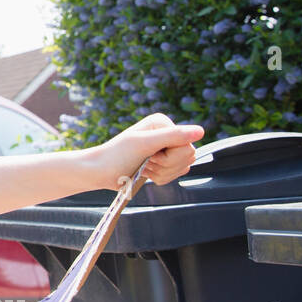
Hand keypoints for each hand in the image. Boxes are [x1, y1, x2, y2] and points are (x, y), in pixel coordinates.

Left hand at [89, 113, 205, 191]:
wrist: (101, 172)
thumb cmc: (117, 156)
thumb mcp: (144, 144)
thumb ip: (173, 136)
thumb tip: (201, 131)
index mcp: (163, 123)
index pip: (187, 144)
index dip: (171, 156)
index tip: (151, 155)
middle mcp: (167, 132)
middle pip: (189, 156)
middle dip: (167, 166)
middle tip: (147, 162)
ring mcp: (166, 147)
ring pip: (184, 166)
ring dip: (163, 173)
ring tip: (145, 168)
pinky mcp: (164, 160)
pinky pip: (177, 173)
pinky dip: (162, 178)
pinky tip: (147, 173)